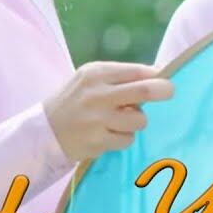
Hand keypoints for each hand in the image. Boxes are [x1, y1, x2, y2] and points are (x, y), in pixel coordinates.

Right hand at [43, 62, 173, 161]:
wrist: (43, 131)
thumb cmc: (75, 100)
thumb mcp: (91, 78)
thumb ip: (121, 76)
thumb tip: (160, 75)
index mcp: (96, 73)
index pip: (137, 70)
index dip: (157, 75)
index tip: (164, 80)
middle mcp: (96, 94)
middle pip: (145, 90)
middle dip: (164, 91)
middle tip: (169, 92)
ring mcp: (96, 120)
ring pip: (140, 120)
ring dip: (136, 121)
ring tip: (120, 120)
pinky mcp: (97, 141)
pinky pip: (127, 139)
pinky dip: (123, 138)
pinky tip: (108, 134)